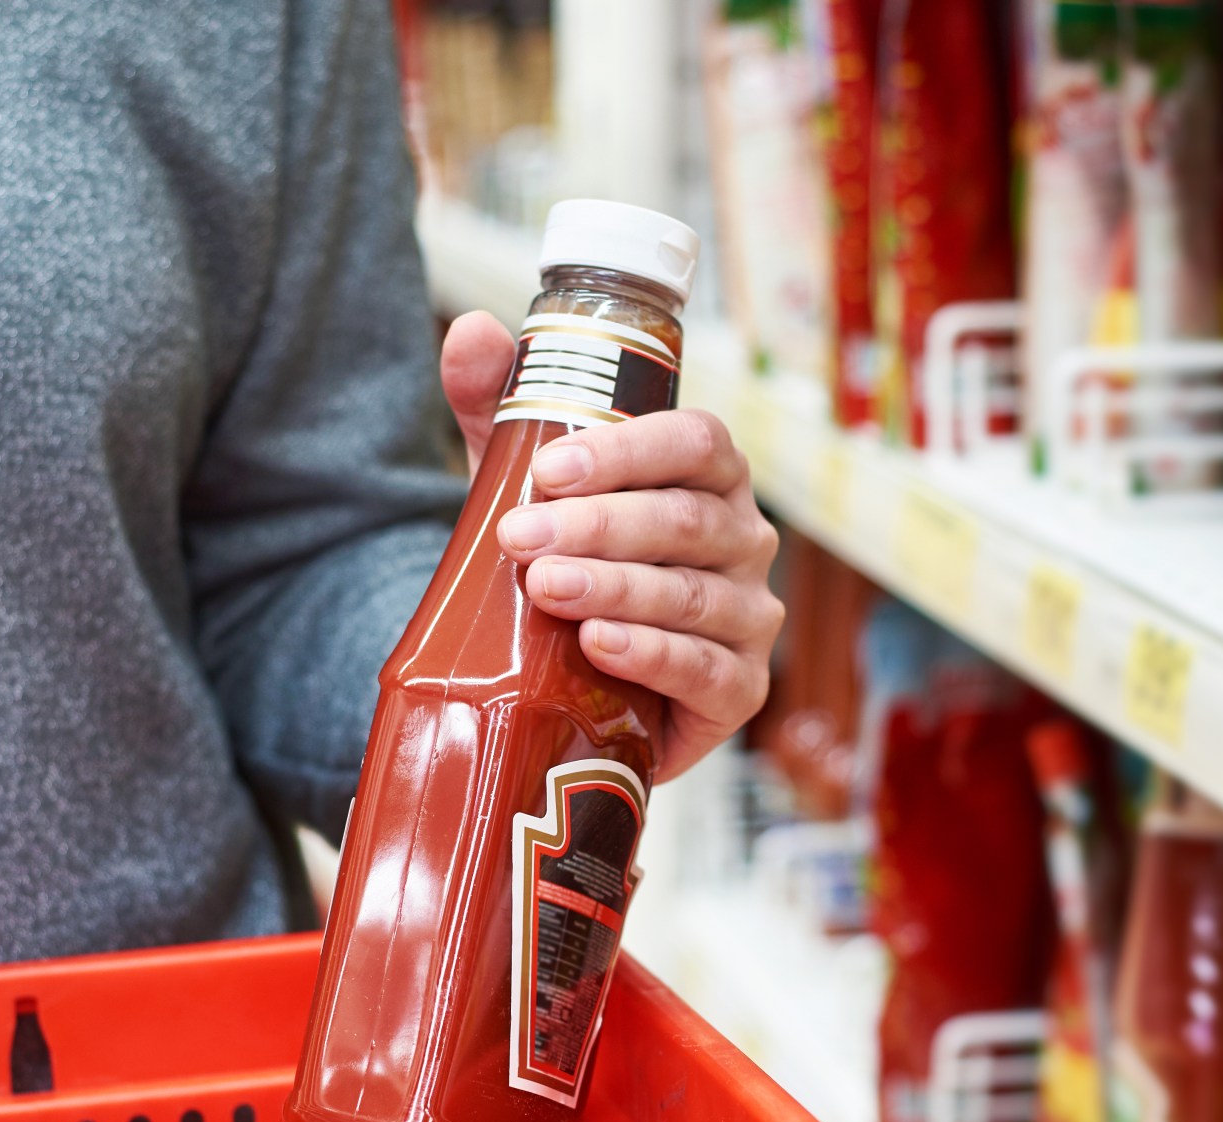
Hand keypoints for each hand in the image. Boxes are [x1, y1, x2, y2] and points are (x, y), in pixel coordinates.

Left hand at [439, 311, 782, 782]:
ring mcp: (749, 616)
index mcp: (708, 477)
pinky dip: (651, 653)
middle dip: (598, 526)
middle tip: (519, 538)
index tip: (548, 469)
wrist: (578, 681)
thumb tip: (473, 331)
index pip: (695, 442)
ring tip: (545, 587)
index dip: (628, 451)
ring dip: (614, 587)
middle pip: (685, 521)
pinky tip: (598, 643)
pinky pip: (705, 669)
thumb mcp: (528, 484)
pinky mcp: (739, 690)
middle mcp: (743, 539)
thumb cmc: (569, 562)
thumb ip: (502, 407)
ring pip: (691, 595)